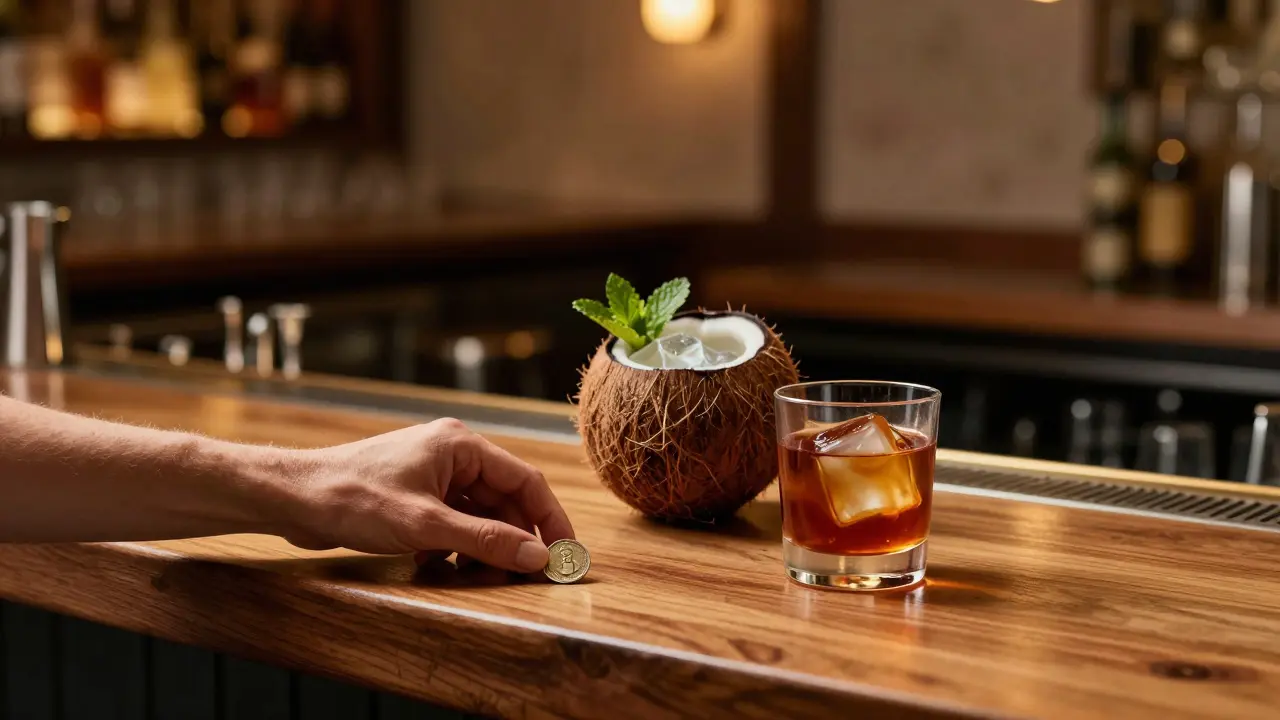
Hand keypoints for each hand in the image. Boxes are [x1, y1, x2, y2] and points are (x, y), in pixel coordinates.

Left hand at [284, 418, 573, 572]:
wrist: (292, 498)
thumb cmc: (352, 498)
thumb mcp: (426, 525)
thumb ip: (486, 539)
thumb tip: (536, 557)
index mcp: (461, 445)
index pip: (525, 480)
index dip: (550, 518)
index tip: (566, 553)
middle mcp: (452, 453)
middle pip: (504, 498)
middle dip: (515, 536)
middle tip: (528, 574)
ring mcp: (432, 473)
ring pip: (478, 512)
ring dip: (482, 544)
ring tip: (480, 574)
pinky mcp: (414, 494)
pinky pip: (452, 520)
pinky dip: (454, 544)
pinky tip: (437, 563)